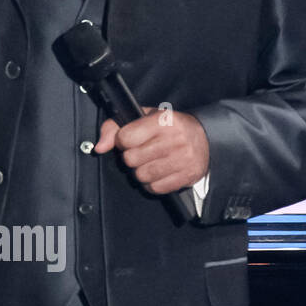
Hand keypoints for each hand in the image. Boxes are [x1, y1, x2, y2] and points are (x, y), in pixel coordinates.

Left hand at [93, 106, 208, 194]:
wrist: (206, 138)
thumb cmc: (169, 127)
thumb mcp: (143, 117)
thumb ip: (115, 128)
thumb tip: (99, 147)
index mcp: (163, 121)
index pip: (125, 137)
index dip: (123, 141)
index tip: (129, 140)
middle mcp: (174, 139)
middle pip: (131, 159)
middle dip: (131, 157)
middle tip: (141, 152)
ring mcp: (183, 159)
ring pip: (142, 175)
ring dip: (141, 171)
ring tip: (150, 162)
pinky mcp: (187, 176)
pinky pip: (155, 188)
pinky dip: (152, 183)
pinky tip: (159, 172)